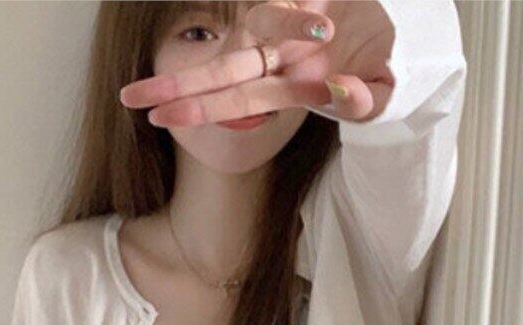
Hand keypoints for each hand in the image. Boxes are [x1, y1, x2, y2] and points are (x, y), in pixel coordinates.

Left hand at [119, 0, 395, 126]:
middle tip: (132, 99)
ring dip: (208, 55)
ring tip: (166, 72)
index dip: (201, 106)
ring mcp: (284, 29)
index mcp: (290, 83)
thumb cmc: (377, 62)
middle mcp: (279, 56)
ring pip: (245, 35)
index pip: (240, 97)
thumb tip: (336, 94)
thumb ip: (363, 100)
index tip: (161, 116)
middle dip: (180, 85)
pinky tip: (231, 48)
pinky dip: (264, 9)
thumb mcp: (379, 89)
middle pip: (224, 70)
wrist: (391, 27)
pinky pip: (267, 3)